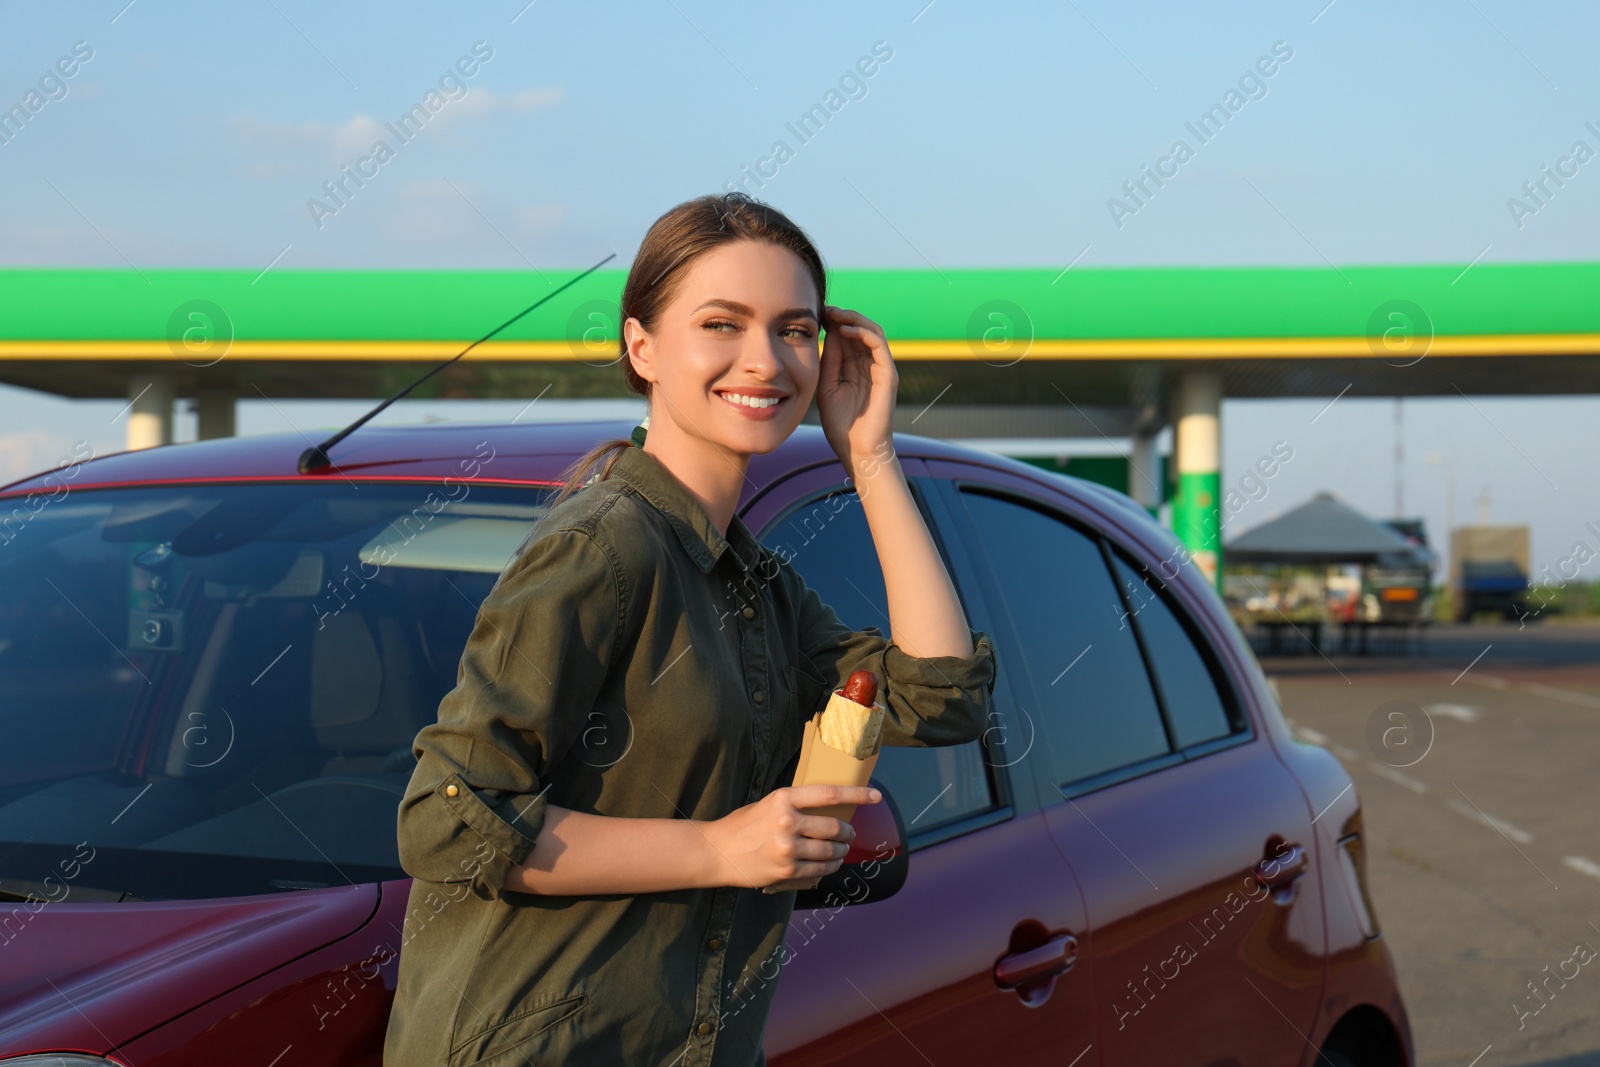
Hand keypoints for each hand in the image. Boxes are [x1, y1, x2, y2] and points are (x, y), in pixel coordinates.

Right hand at [705, 784, 880, 892]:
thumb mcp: (768, 804)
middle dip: (848, 832)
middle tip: (850, 834)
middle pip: (834, 827)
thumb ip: (796, 806)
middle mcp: (788, 821)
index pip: (829, 793)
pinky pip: (820, 870)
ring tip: (841, 850)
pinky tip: (831, 865)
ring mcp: (788, 847)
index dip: (856, 795)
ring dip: (841, 852)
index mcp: (784, 798)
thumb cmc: (743, 826)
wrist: (717, 852)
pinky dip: (830, 868)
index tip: (875, 796)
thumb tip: (830, 811)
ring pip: (830, 851)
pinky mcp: (786, 870)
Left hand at [817, 306, 897, 480]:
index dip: (832, 323)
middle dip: (841, 316)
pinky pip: (879, 345)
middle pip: (859, 329)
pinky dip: (863, 333)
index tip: (814, 315)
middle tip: (822, 308)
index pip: (846, 337)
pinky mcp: (888, 374)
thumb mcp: (827, 386)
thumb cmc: (841, 425)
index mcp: (855, 368)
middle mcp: (870, 365)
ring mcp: (880, 369)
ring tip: (833, 314)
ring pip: (871, 331)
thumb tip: (827, 333)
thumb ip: (829, 361)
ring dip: (852, 319)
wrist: (857, 450)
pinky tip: (843, 330)